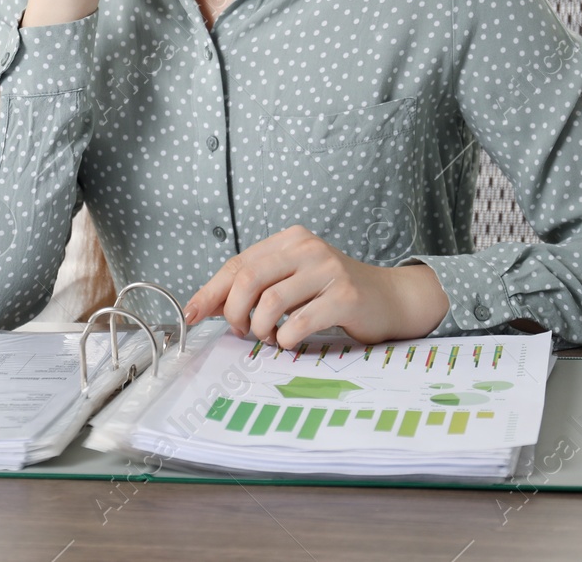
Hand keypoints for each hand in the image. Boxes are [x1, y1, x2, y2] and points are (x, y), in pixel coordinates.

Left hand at [182, 225, 450, 348]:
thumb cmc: (333, 292)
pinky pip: (299, 323)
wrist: (390, 298)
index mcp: (290, 240)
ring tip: (268, 337)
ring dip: (261, 328)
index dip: (211, 292)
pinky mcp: (345, 297)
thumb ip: (256, 286)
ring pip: (270, 302)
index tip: (192, 315)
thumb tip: (205, 306)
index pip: (238, 263)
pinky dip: (285, 339)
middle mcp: (308, 248)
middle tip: (241, 330)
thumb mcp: (294, 279)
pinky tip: (288, 341)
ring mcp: (329, 270)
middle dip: (234, 312)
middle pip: (249, 279)